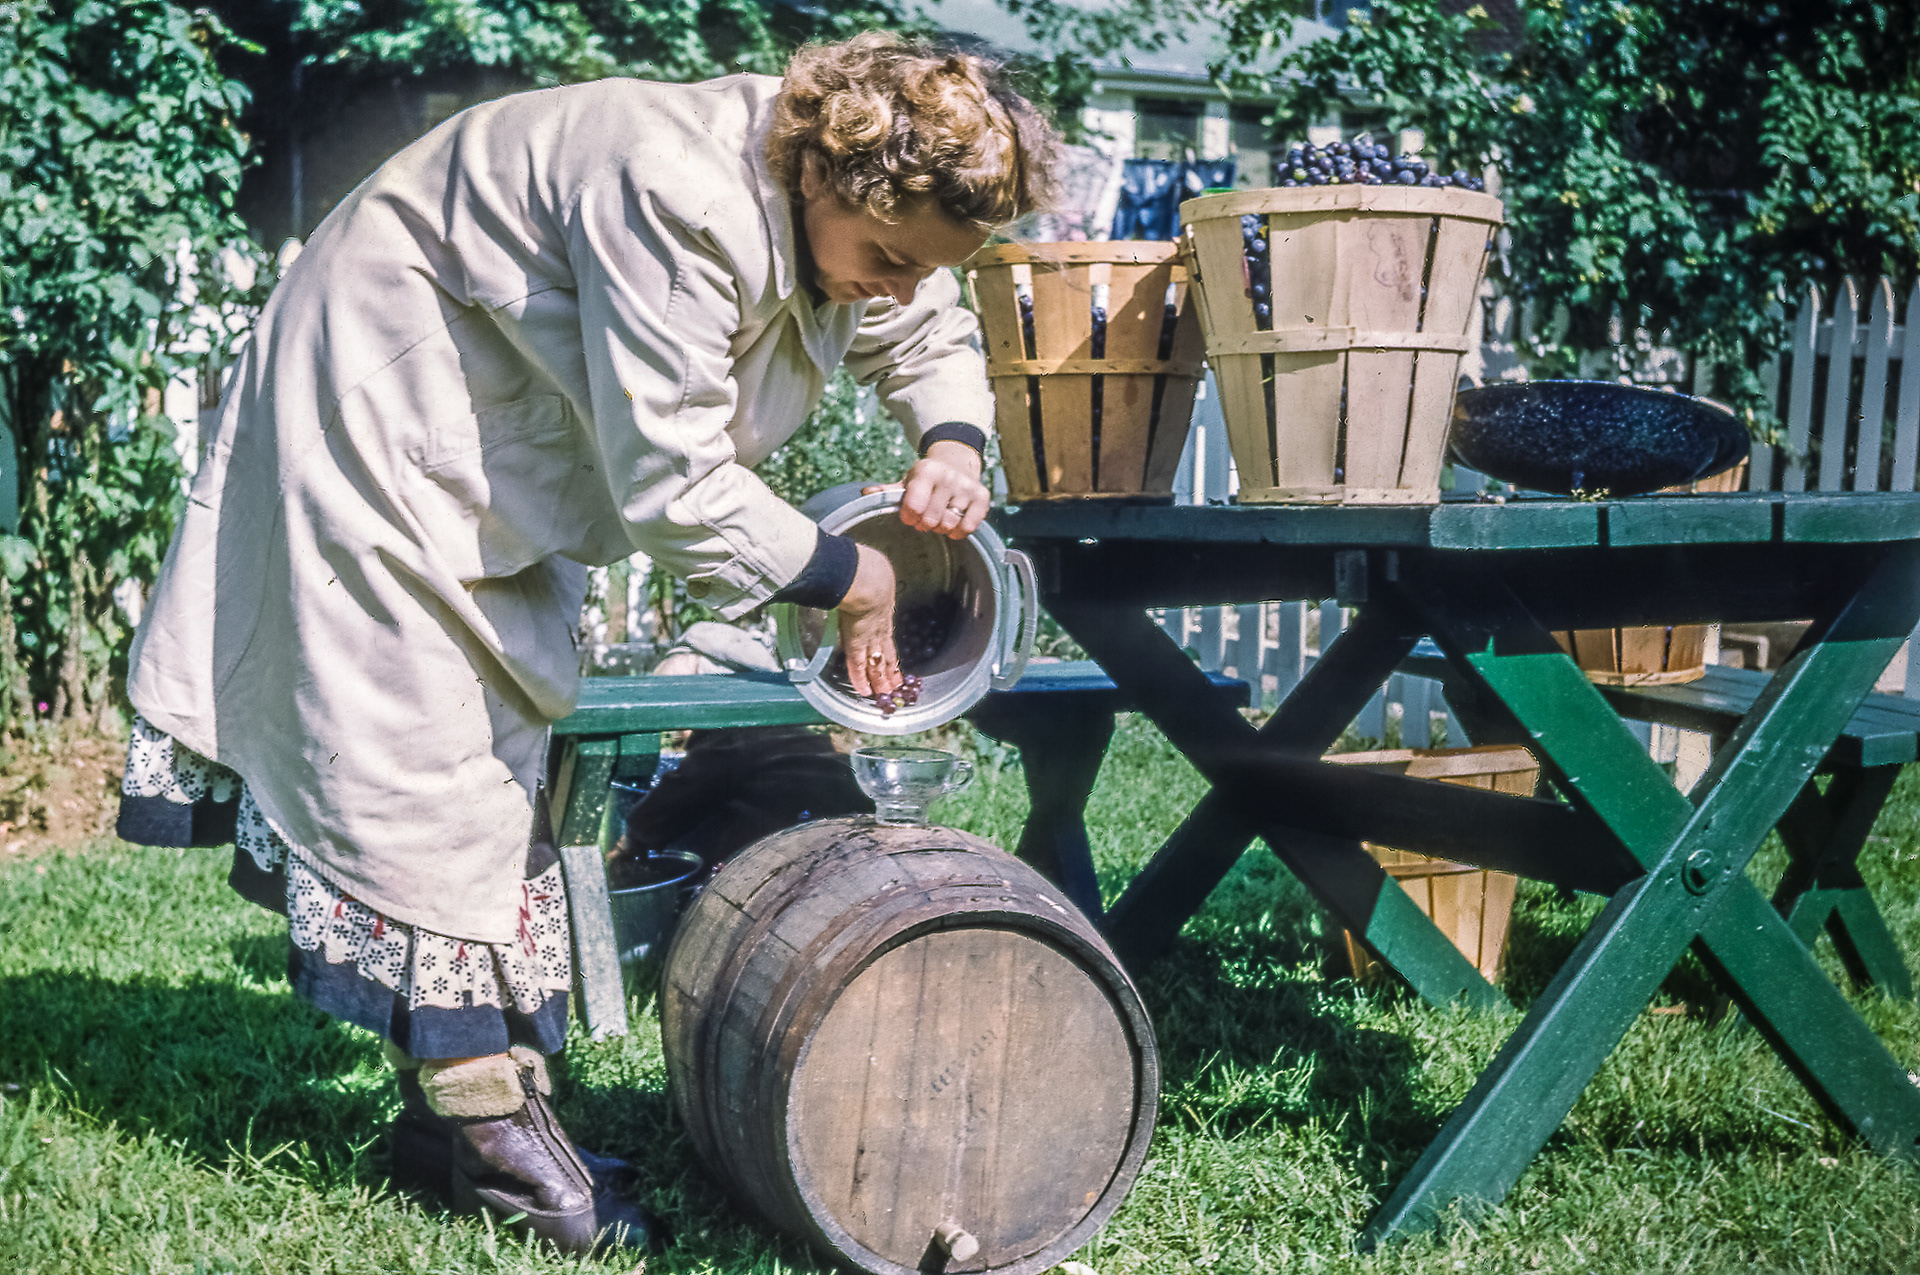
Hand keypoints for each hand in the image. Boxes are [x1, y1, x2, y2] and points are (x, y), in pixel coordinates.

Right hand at [836, 543, 898, 696]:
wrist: (867, 579)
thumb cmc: (867, 570)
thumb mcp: (872, 572)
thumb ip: (868, 574)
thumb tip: (862, 566)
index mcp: (881, 612)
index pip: (885, 638)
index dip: (890, 652)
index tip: (894, 664)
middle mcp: (878, 628)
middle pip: (886, 655)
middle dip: (890, 672)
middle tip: (896, 688)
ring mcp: (869, 637)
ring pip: (877, 664)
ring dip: (881, 680)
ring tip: (886, 695)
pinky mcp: (857, 643)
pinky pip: (859, 665)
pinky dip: (861, 679)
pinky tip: (865, 692)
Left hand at [863, 439, 989, 539]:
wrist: (958, 463)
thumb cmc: (927, 478)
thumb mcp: (907, 481)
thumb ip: (887, 491)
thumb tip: (865, 495)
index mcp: (927, 471)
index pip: (914, 507)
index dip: (909, 517)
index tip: (909, 515)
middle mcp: (949, 476)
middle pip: (931, 520)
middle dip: (924, 524)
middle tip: (925, 517)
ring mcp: (967, 487)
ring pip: (949, 525)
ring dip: (941, 527)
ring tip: (939, 517)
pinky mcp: (982, 497)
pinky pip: (968, 528)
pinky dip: (959, 531)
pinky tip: (954, 521)